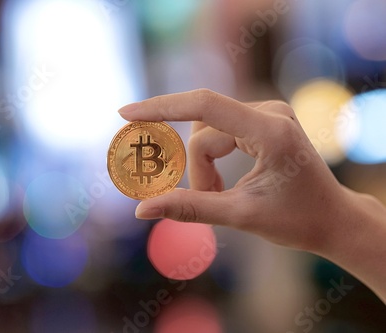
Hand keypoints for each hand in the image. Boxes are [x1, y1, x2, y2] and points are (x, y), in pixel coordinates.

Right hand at [118, 89, 352, 252]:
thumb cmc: (296, 220)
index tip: (124, 113)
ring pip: (207, 133)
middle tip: (210, 199)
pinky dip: (212, 159)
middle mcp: (270, 112)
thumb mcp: (240, 216)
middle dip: (197, 170)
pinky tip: (224, 182)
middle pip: (203, 133)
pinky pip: (218, 132)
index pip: (204, 106)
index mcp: (271, 131)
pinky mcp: (262, 119)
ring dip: (204, 167)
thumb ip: (189, 208)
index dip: (161, 107)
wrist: (332, 218)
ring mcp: (267, 112)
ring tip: (221, 195)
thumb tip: (141, 210)